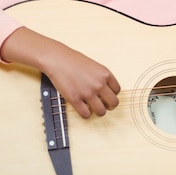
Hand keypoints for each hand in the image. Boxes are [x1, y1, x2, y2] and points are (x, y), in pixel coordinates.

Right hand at [1, 27, 120, 117]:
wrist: (58, 60)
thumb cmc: (74, 60)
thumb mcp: (95, 66)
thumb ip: (102, 78)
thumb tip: (106, 91)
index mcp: (105, 74)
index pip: (117, 90)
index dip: (112, 94)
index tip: (107, 95)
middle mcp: (99, 84)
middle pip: (114, 103)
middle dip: (109, 105)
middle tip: (104, 104)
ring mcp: (87, 93)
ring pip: (101, 112)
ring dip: (98, 111)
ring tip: (93, 108)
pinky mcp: (75, 99)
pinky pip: (86, 114)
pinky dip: (86, 114)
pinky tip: (83, 108)